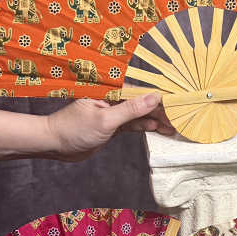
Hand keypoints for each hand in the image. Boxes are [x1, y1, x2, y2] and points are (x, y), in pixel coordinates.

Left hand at [45, 93, 174, 161]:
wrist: (55, 145)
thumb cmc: (74, 129)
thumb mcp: (105, 120)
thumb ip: (130, 110)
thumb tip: (154, 98)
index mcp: (110, 90)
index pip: (140, 90)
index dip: (159, 95)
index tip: (177, 100)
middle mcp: (113, 99)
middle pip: (142, 101)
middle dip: (161, 109)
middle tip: (181, 116)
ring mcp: (113, 113)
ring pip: (139, 114)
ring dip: (155, 119)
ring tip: (174, 124)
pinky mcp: (112, 126)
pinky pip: (132, 124)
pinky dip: (144, 126)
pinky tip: (158, 127)